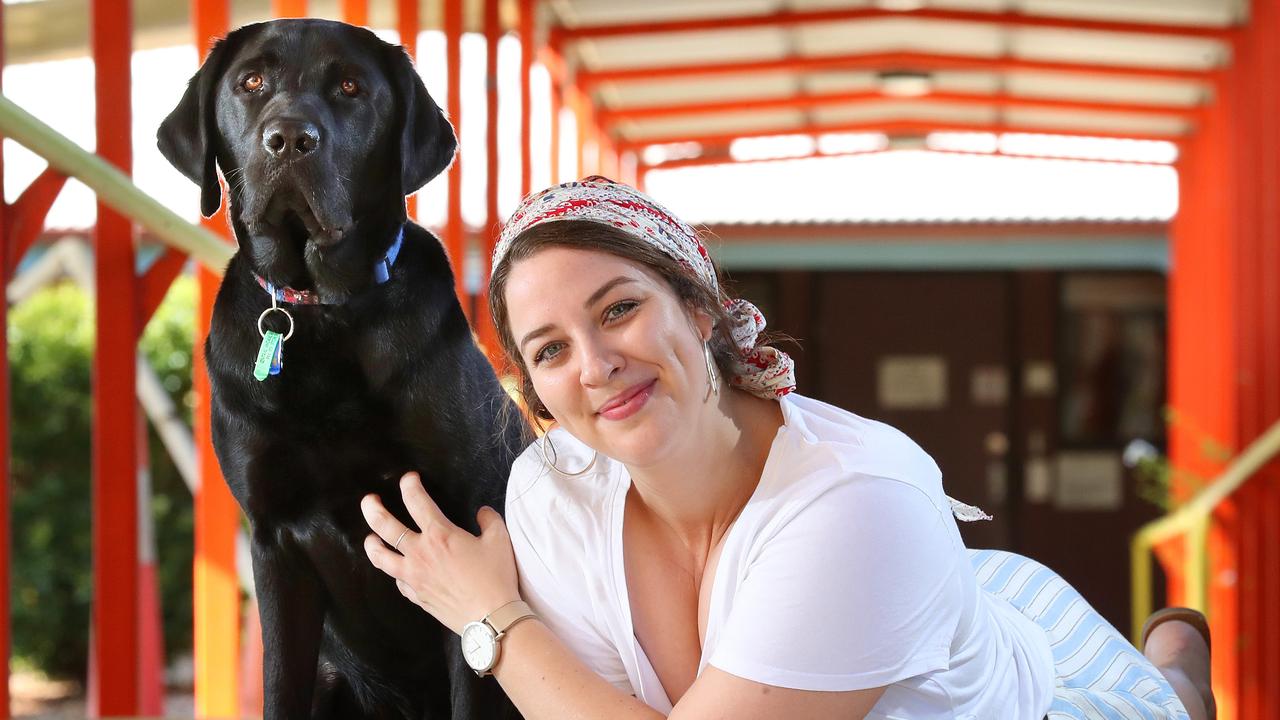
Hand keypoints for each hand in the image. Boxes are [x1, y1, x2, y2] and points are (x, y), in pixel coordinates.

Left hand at [361, 472, 520, 634]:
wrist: (490, 618)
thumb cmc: (495, 578)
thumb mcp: (499, 540)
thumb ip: (489, 520)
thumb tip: (482, 513)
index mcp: (439, 535)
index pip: (416, 501)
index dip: (409, 485)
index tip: (409, 479)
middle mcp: (420, 553)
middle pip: (385, 526)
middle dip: (373, 509)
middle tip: (369, 500)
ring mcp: (414, 577)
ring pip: (380, 557)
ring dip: (372, 544)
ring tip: (370, 538)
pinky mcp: (416, 596)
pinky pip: (398, 582)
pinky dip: (396, 573)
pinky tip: (398, 571)